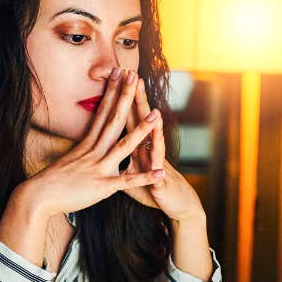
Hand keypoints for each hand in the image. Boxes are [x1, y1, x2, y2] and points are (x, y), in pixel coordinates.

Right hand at [19, 68, 166, 216]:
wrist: (38, 196)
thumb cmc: (52, 180)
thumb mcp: (69, 159)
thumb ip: (83, 150)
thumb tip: (88, 142)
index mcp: (87, 144)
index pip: (102, 112)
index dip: (112, 91)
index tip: (119, 72)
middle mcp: (94, 151)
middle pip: (113, 119)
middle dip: (125, 97)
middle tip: (134, 75)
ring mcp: (98, 168)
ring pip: (124, 146)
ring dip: (141, 130)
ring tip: (156, 114)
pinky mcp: (102, 187)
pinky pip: (127, 182)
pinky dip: (145, 177)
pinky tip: (161, 173)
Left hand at [122, 78, 205, 222]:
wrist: (177, 203)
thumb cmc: (152, 189)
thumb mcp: (132, 174)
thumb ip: (120, 161)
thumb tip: (104, 152)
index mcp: (136, 148)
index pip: (126, 118)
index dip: (120, 99)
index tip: (115, 78)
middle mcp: (147, 150)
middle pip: (139, 121)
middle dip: (136, 100)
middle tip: (134, 77)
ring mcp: (156, 162)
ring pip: (154, 141)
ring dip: (153, 126)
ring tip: (154, 111)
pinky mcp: (161, 178)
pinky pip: (159, 168)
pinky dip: (159, 160)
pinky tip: (162, 153)